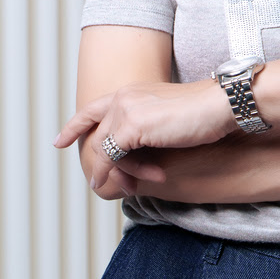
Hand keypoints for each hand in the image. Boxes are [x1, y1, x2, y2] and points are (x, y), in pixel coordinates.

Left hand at [53, 79, 235, 190]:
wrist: (220, 105)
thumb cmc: (203, 113)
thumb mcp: (166, 117)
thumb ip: (145, 127)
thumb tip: (131, 150)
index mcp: (131, 90)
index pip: (93, 108)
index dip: (74, 126)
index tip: (59, 141)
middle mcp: (123, 96)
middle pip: (96, 134)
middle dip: (97, 161)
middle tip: (97, 183)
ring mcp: (125, 110)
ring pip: (103, 148)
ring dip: (111, 171)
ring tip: (116, 188)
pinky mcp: (130, 126)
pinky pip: (113, 157)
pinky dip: (117, 173)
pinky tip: (123, 184)